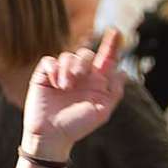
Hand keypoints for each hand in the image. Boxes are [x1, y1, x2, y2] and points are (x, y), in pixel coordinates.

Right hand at [22, 29, 123, 160]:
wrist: (52, 135)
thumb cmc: (78, 126)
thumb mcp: (102, 111)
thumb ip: (114, 91)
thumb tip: (122, 72)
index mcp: (97, 82)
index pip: (106, 59)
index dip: (112, 45)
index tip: (117, 32)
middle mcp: (81, 76)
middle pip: (86, 54)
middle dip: (83, 62)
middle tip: (78, 78)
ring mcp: (62, 74)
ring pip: (68, 55)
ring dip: (68, 68)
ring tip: (65, 87)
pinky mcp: (45, 75)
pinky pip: (50, 60)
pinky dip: (54, 69)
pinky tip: (55, 84)